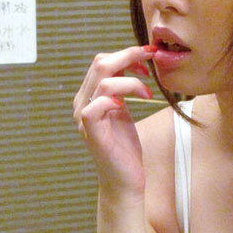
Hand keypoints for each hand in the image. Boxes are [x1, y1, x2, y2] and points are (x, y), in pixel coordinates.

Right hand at [73, 45, 156, 195]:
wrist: (124, 179)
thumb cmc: (124, 147)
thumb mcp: (123, 110)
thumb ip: (121, 89)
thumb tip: (133, 63)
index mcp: (88, 96)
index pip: (102, 62)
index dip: (126, 53)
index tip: (148, 53)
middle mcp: (81, 103)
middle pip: (100, 64)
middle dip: (129, 56)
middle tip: (151, 58)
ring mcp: (83, 117)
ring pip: (103, 81)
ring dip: (132, 81)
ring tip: (147, 93)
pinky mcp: (91, 132)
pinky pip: (96, 105)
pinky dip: (116, 99)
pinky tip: (131, 106)